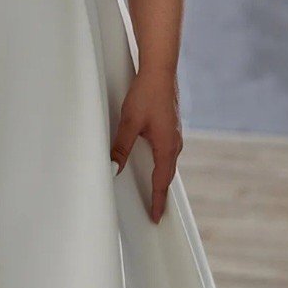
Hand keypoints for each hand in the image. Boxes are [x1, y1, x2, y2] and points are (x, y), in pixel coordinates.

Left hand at [109, 65, 182, 223]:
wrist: (160, 70)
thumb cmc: (147, 93)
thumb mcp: (130, 122)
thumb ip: (122, 146)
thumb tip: (114, 167)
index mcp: (167, 146)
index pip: (162, 181)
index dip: (158, 201)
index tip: (156, 217)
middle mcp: (174, 142)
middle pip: (167, 174)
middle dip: (161, 193)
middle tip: (156, 210)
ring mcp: (173, 133)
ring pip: (167, 161)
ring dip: (161, 177)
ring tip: (155, 191)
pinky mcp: (170, 124)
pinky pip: (166, 150)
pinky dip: (161, 162)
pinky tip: (153, 160)